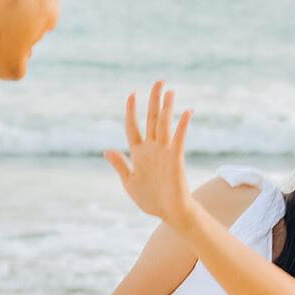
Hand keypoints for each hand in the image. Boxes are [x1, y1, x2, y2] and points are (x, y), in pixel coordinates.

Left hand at [106, 81, 196, 228]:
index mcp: (139, 153)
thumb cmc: (151, 199)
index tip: (132, 94)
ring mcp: (164, 152)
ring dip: (166, 108)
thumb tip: (107, 150)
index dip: (131, 110)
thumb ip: (120, 165)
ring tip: (170, 91)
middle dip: (154, 100)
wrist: (169, 213)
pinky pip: (178, 139)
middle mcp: (152, 148)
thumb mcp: (129, 182)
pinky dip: (182, 126)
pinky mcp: (175, 159)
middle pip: (152, 119)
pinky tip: (186, 112)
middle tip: (159, 81)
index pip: (133, 126)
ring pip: (164, 125)